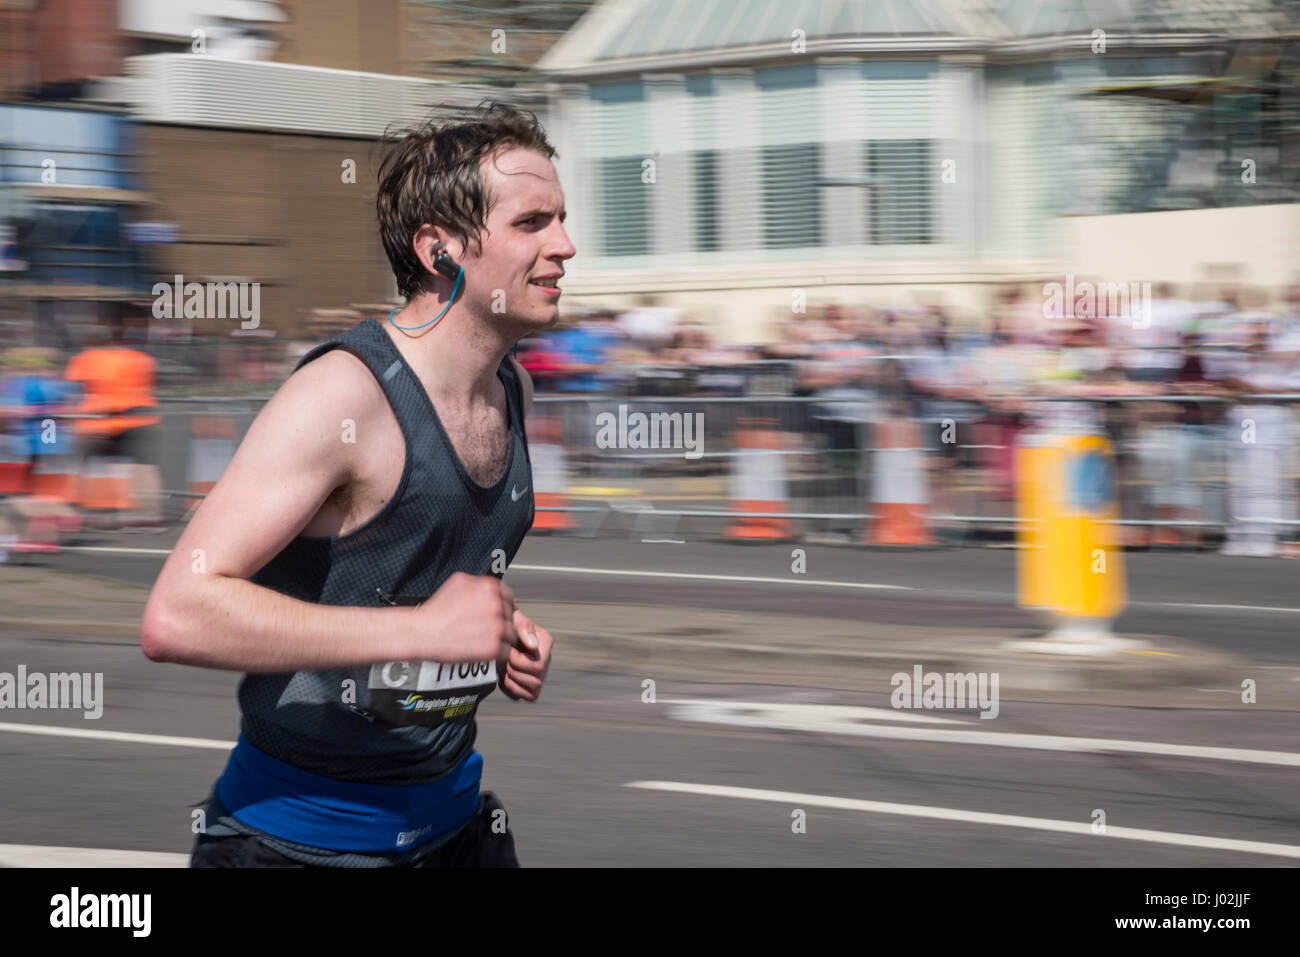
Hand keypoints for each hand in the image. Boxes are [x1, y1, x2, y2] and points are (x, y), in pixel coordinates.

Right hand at [417, 572, 534, 663]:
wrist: (423, 633)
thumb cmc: (436, 611)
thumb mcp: (458, 582)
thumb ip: (479, 582)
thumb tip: (489, 587)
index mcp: (489, 588)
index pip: (509, 598)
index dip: (502, 608)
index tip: (496, 615)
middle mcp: (496, 605)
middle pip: (511, 617)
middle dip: (502, 623)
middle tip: (486, 629)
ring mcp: (497, 627)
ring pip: (511, 635)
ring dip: (502, 639)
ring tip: (484, 640)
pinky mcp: (494, 648)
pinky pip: (506, 651)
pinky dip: (498, 653)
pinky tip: (484, 650)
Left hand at [498, 607, 552, 702]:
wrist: (494, 632)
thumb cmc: (505, 623)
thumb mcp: (513, 618)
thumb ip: (523, 627)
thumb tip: (533, 645)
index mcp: (545, 643)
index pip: (538, 666)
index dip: (518, 661)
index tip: (509, 651)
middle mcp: (546, 660)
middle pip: (536, 682)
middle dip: (514, 672)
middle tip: (506, 661)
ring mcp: (538, 674)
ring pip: (532, 693)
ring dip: (513, 682)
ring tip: (505, 669)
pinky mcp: (528, 685)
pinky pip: (522, 697)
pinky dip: (509, 689)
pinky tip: (504, 676)